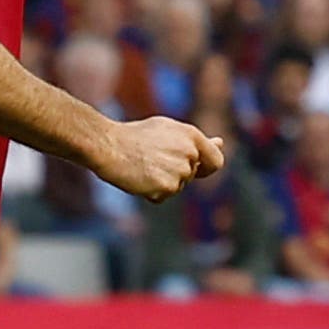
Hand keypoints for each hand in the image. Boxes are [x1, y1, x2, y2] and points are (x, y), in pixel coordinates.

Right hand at [87, 115, 229, 201]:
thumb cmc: (134, 136)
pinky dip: (150, 193)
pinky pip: (163, 197)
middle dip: (175, 173)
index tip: (195, 169)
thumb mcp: (167, 130)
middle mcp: (189, 153)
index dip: (205, 167)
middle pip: (191, 176)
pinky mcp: (166, 187)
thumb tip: (220, 143)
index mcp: (192, 136)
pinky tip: (138, 178)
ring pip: (177, 187)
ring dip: (162, 183)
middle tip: (151, 160)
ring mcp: (179, 171)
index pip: (216, 160)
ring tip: (142, 167)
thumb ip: (194, 141)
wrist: (108, 145)